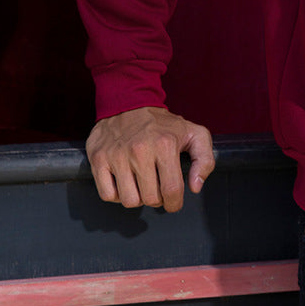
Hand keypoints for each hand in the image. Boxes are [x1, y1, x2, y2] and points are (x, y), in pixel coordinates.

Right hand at [85, 106, 214, 211]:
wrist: (130, 102)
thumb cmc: (164, 124)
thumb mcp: (194, 133)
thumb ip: (205, 159)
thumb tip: (195, 187)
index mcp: (165, 145)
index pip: (172, 190)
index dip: (174, 203)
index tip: (174, 202)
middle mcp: (140, 150)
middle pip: (150, 198)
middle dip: (157, 199)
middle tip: (157, 188)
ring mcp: (117, 155)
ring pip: (129, 201)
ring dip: (138, 198)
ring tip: (142, 184)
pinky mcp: (99, 159)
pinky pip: (108, 195)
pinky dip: (117, 195)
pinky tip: (125, 182)